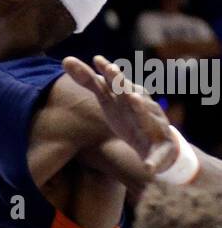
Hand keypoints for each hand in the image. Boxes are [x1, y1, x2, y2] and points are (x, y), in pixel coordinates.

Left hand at [63, 55, 183, 177]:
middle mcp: (141, 107)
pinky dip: (153, 162)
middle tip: (111, 70)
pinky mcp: (160, 149)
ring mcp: (153, 126)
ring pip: (146, 116)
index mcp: (126, 99)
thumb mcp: (109, 102)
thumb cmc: (130, 119)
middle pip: (129, 93)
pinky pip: (156, 156)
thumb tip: (67, 60)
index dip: (105, 73)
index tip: (97, 59)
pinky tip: (148, 167)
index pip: (113, 84)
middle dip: (121, 82)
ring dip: (140, 107)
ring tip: (133, 98)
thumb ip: (92, 83)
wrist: (160, 146)